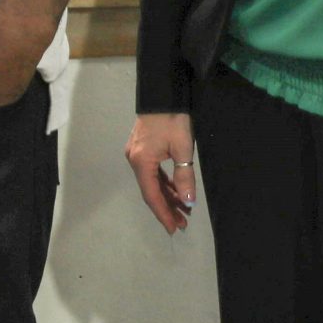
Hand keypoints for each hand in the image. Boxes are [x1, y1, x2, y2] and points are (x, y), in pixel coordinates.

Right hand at [124, 113, 197, 233]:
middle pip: (150, 191)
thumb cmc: (173, 120)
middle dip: (166, 208)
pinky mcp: (141, 149)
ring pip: (152, 182)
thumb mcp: (182, 150)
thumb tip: (188, 202)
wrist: (162, 93)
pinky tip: (175, 191)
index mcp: (141, 162)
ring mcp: (136, 154)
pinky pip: (153, 172)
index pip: (152, 195)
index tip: (173, 229)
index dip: (163, 214)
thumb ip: (184, 177)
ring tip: (183, 210)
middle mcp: (134, 161)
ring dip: (166, 196)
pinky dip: (164, 184)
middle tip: (182, 223)